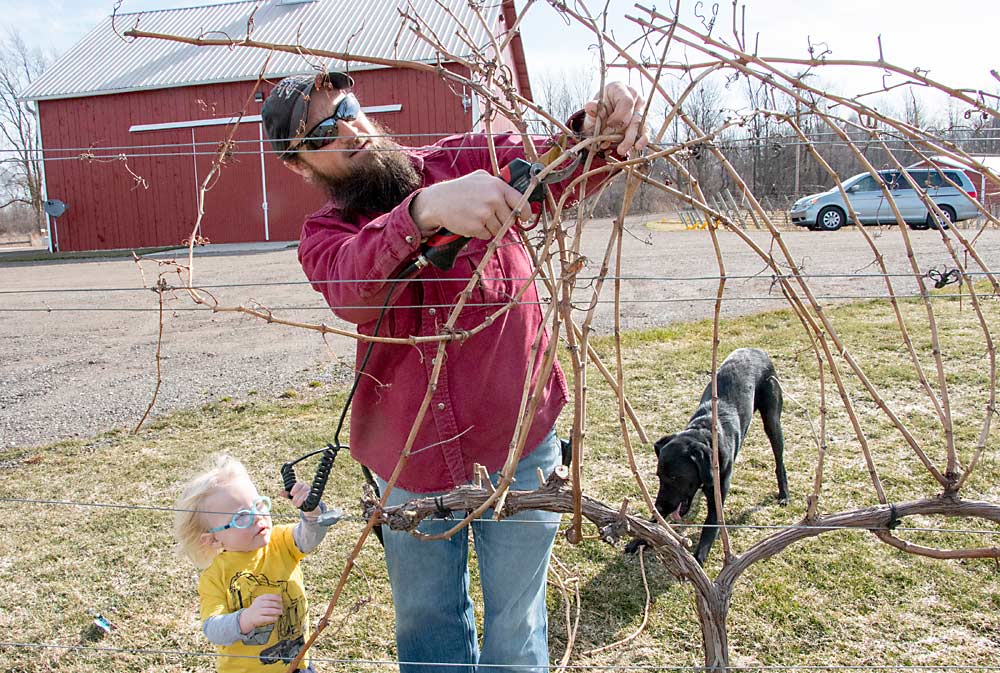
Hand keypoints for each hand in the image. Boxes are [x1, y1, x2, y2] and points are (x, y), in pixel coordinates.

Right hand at [239, 594, 282, 632]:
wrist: (248, 617)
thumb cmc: (257, 608)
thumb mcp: (260, 601)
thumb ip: (268, 599)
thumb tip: (280, 596)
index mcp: (259, 599)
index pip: (268, 596)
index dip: (275, 597)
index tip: (281, 599)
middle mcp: (258, 605)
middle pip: (269, 604)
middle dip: (277, 605)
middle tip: (282, 607)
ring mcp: (257, 612)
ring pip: (269, 611)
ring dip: (276, 611)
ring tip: (281, 612)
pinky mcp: (258, 619)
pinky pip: (266, 618)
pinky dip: (272, 618)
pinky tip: (276, 618)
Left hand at [281, 481, 322, 516]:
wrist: (309, 505)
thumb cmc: (299, 498)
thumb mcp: (293, 496)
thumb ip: (287, 494)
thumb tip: (280, 492)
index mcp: (302, 485)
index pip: (298, 484)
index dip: (294, 489)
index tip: (291, 494)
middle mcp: (307, 487)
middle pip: (301, 491)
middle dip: (296, 497)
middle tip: (293, 503)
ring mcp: (311, 492)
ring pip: (305, 494)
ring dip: (300, 500)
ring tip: (296, 505)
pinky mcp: (315, 497)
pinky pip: (309, 498)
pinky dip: (305, 501)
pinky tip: (302, 504)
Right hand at [410, 170, 525, 239]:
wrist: (438, 201)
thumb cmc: (460, 189)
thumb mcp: (481, 178)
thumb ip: (499, 185)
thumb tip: (518, 198)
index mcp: (497, 186)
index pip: (521, 203)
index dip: (525, 213)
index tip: (524, 217)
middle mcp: (493, 199)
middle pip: (509, 220)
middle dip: (502, 221)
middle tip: (490, 216)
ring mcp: (485, 214)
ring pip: (499, 229)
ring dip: (491, 227)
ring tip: (477, 217)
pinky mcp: (476, 227)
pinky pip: (487, 235)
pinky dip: (481, 232)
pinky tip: (471, 222)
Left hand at [582, 81, 648, 156]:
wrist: (602, 111)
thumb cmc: (599, 107)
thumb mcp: (593, 107)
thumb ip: (593, 108)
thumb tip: (589, 106)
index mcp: (621, 88)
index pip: (626, 102)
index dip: (619, 116)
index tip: (609, 125)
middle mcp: (634, 96)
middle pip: (636, 116)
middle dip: (628, 135)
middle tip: (620, 149)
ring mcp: (640, 108)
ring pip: (641, 125)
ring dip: (634, 140)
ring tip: (626, 150)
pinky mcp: (643, 119)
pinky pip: (644, 130)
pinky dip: (640, 140)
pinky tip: (637, 148)